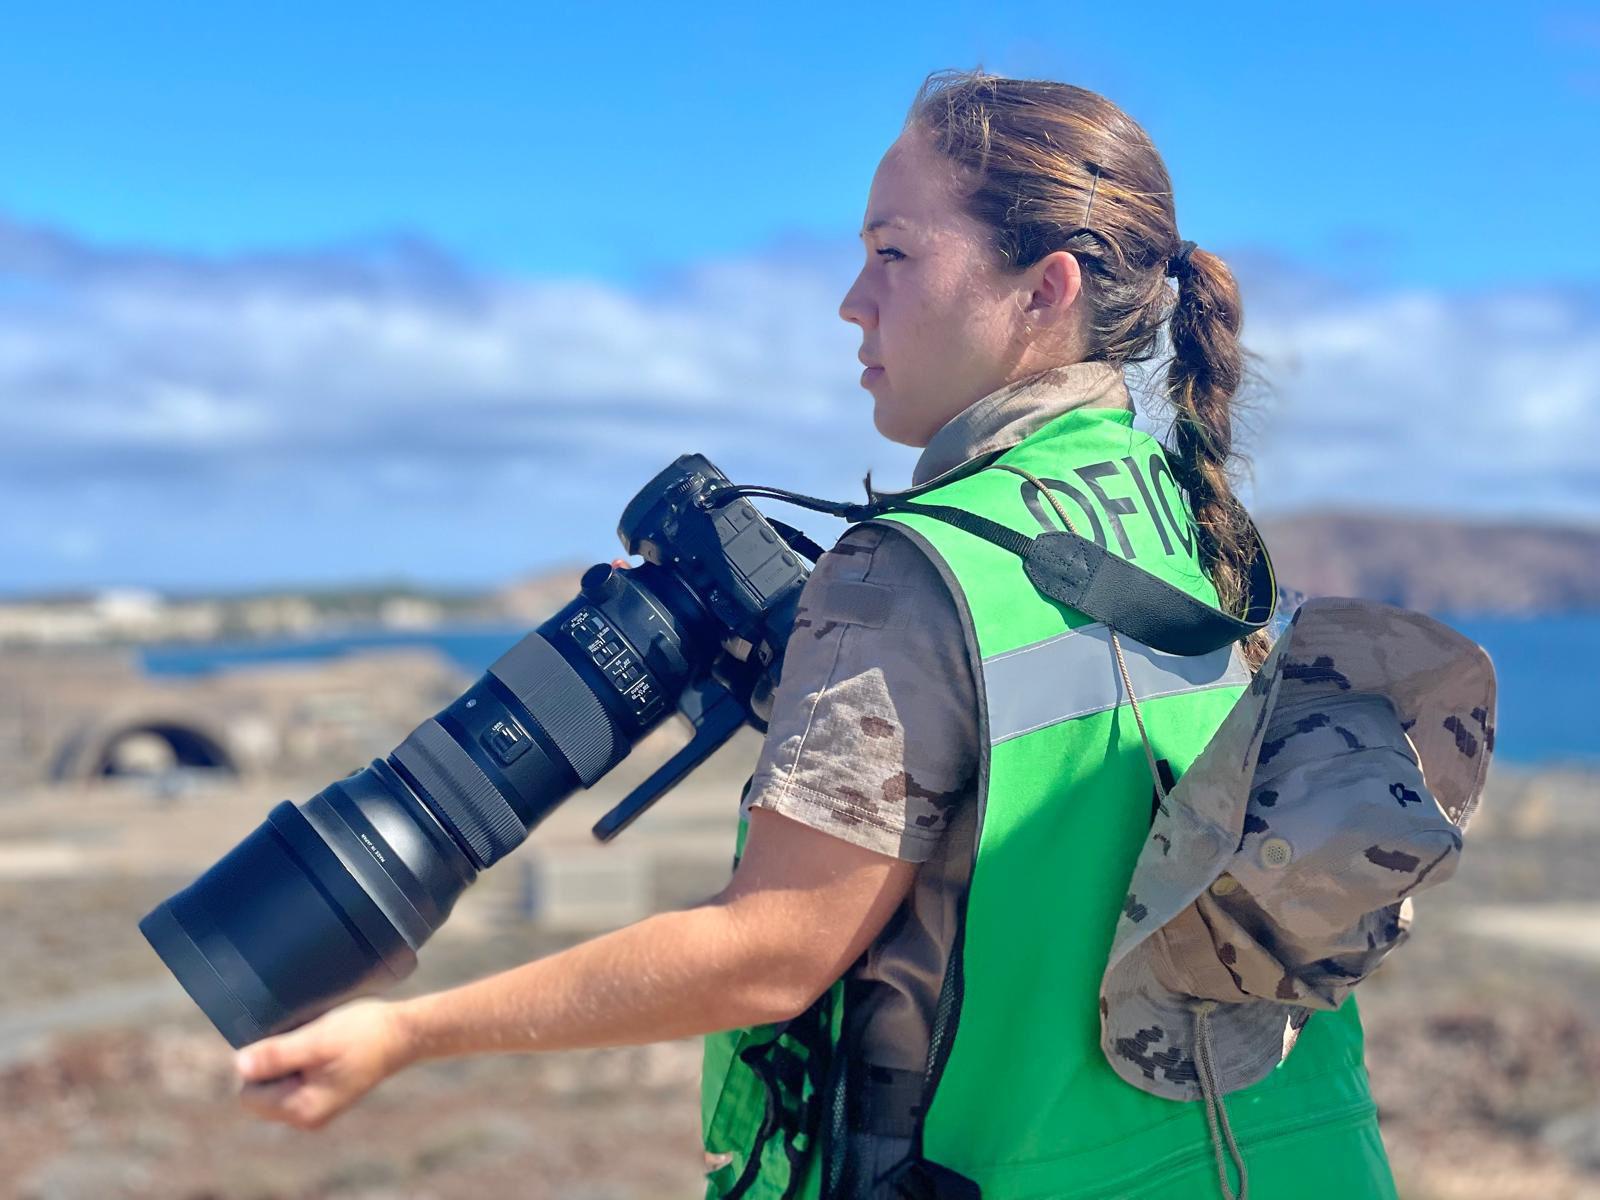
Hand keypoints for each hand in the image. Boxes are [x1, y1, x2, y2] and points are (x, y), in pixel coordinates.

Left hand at [234, 997, 414, 1129]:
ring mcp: (315, 1109)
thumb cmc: (363, 1033)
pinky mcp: (323, 1096)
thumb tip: (239, 1065)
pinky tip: (324, 1049)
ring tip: (318, 1044)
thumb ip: (277, 1055)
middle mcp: (305, 1118)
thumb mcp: (317, 1039)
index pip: (249, 1093)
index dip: (260, 1064)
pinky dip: (300, 1063)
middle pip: (259, 1092)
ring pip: (275, 1085)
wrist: (403, 1033)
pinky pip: (292, 1081)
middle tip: (307, 1043)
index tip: (291, 1043)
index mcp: (301, 1110)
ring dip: (288, 1061)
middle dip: (273, 1064)